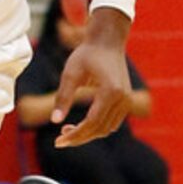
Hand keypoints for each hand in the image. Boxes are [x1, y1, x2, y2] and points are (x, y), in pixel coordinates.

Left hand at [52, 34, 131, 148]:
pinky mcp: (126, 101)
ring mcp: (127, 101)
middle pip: (100, 129)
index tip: (58, 141)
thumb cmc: (87, 54)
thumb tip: (54, 121)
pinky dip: (97, 128)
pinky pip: (112, 123)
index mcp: (110, 91)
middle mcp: (123, 98)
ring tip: (67, 130)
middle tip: (60, 140)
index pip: (92, 122)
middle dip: (79, 138)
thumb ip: (63, 97)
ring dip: (88, 134)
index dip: (75, 135)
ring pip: (107, 129)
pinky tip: (81, 125)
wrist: (107, 42)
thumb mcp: (70, 73)